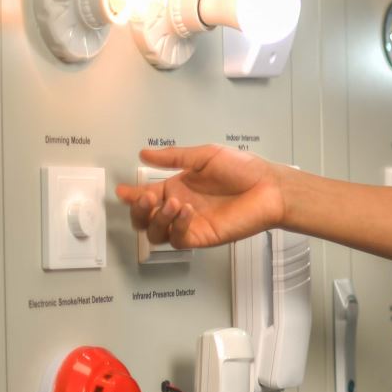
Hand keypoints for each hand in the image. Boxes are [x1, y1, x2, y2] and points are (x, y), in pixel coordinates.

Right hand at [113, 145, 285, 249]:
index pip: (146, 195)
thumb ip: (174, 157)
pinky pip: (177, 239)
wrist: (269, 186)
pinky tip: (186, 211)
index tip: (122, 191)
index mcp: (178, 188)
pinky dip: (175, 225)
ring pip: (156, 232)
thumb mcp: (205, 155)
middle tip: (146, 197)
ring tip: (172, 202)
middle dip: (138, 210)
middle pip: (144, 219)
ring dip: (156, 218)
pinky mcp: (202, 236)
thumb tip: (145, 153)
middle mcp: (180, 207)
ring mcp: (190, 224)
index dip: (131, 195)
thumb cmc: (244, 169)